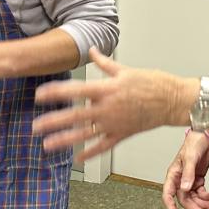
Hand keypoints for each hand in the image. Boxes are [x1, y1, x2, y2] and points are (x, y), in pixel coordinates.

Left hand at [32, 47, 187, 161]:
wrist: (173, 100)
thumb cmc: (152, 83)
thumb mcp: (126, 70)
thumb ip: (105, 63)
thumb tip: (92, 50)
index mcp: (107, 89)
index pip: (75, 90)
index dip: (55, 93)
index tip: (39, 95)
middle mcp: (108, 108)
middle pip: (75, 115)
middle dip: (53, 121)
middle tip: (35, 126)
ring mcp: (114, 124)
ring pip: (85, 134)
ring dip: (64, 140)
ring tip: (48, 145)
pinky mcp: (123, 134)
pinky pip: (103, 146)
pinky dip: (90, 153)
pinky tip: (77, 158)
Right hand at [162, 131, 208, 208]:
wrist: (206, 137)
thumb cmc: (194, 143)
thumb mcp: (190, 158)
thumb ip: (188, 174)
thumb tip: (185, 189)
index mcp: (173, 175)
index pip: (168, 194)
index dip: (171, 207)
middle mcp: (180, 179)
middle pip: (185, 199)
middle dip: (195, 208)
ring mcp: (189, 180)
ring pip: (194, 198)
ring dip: (203, 203)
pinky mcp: (198, 180)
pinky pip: (201, 192)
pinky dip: (208, 196)